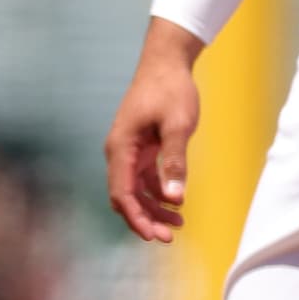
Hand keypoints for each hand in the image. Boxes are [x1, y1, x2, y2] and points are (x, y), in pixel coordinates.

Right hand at [104, 20, 206, 243]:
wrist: (166, 62)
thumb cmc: (171, 90)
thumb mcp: (178, 125)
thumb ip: (175, 161)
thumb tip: (176, 197)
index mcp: (121, 148)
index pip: (122, 194)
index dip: (136, 218)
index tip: (153, 236)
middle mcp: (119, 152)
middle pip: (126, 197)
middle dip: (145, 219)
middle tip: (169, 237)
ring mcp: (129, 150)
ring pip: (136, 190)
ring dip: (154, 208)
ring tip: (179, 224)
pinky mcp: (141, 147)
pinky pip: (145, 178)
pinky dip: (159, 192)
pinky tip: (177, 203)